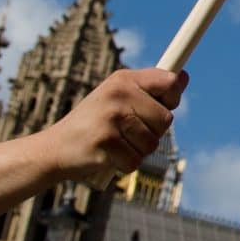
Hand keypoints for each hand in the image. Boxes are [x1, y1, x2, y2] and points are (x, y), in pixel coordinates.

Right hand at [39, 68, 187, 181]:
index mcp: (123, 79)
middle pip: (166, 120)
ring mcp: (110, 119)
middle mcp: (118, 95)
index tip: (161, 106)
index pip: (170, 82)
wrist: (54, 148)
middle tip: (128, 132)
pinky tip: (109, 157)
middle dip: (152, 132)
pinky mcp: (105, 144)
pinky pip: (136, 161)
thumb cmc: (94, 122)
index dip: (172, 99)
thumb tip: (184, 76)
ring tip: (117, 144)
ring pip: (152, 143)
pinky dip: (126, 164)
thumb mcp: (118, 96)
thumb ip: (151, 89)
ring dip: (138, 150)